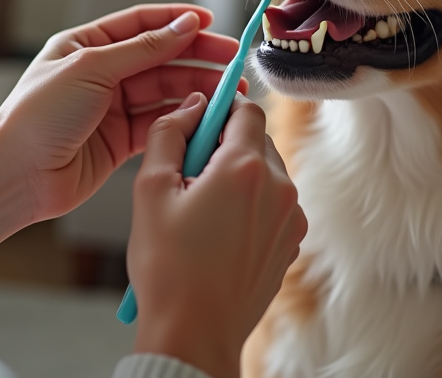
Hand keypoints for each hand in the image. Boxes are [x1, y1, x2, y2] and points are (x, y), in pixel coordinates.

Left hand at [0, 4, 246, 253]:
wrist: (16, 176)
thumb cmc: (36, 117)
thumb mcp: (91, 69)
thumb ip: (142, 49)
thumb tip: (183, 25)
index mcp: (84, 46)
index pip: (141, 24)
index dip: (177, 21)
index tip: (211, 22)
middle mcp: (100, 75)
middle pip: (160, 58)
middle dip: (197, 57)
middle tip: (232, 59)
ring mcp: (111, 108)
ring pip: (165, 92)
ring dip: (196, 89)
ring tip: (229, 91)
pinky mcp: (120, 141)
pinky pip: (161, 124)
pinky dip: (184, 119)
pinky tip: (205, 115)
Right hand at [128, 93, 306, 377]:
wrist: (194, 334)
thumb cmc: (167, 269)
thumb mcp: (150, 191)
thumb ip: (169, 134)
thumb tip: (190, 107)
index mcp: (245, 168)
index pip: (247, 109)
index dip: (222, 108)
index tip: (201, 121)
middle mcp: (279, 188)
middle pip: (257, 140)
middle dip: (225, 146)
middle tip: (189, 174)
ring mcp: (290, 218)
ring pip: (267, 173)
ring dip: (238, 177)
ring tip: (201, 210)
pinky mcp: (291, 243)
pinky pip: (272, 205)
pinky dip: (250, 206)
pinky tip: (219, 233)